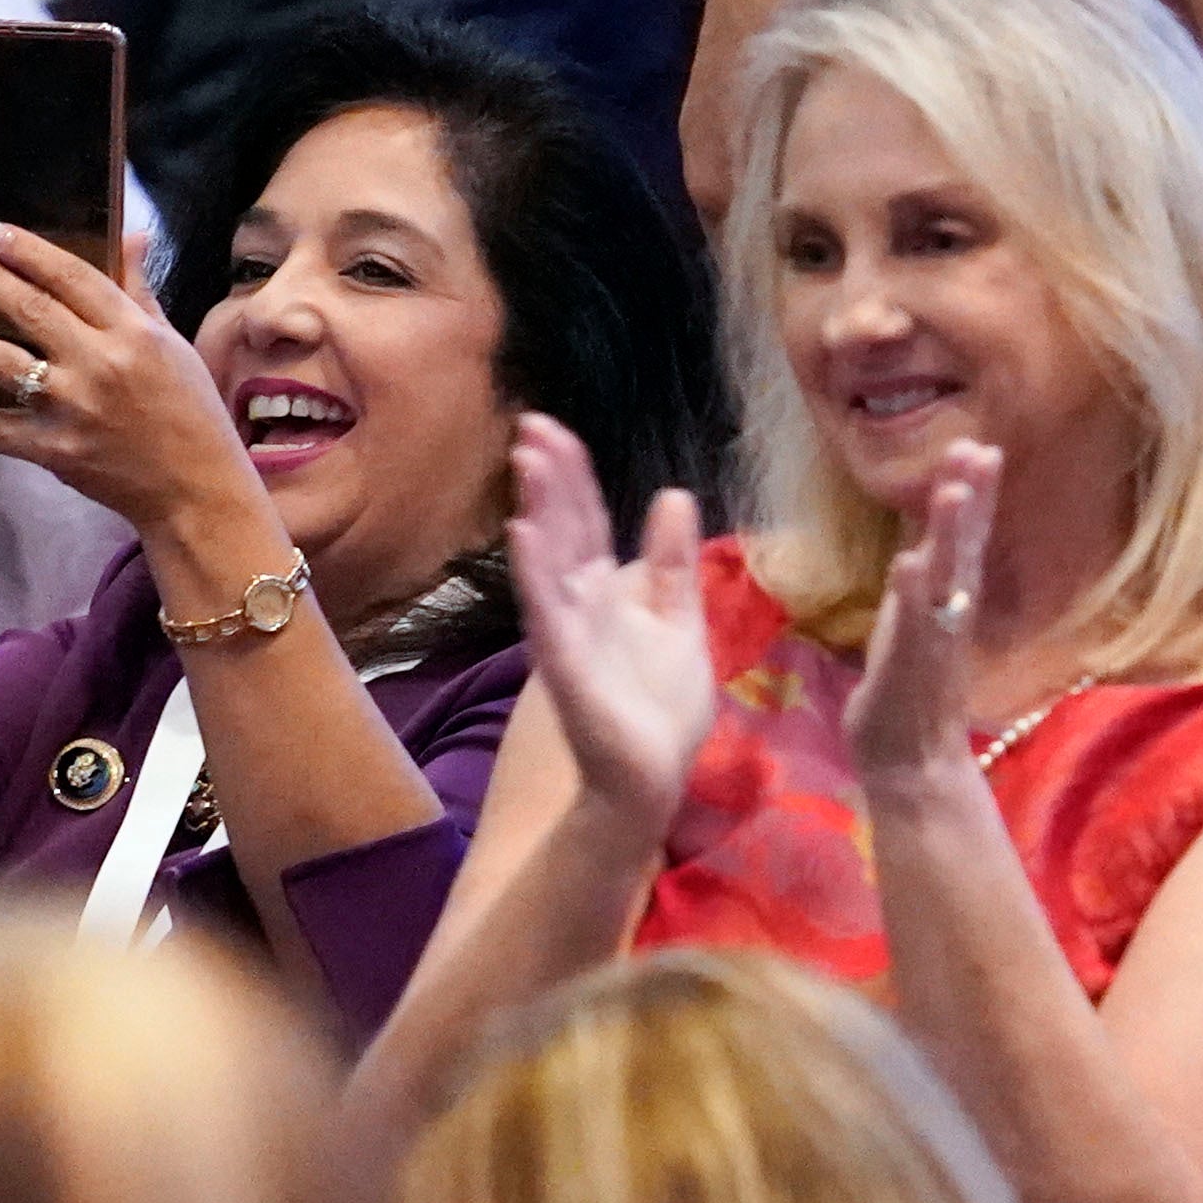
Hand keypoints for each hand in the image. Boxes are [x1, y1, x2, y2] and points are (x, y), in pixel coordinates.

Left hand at [0, 218, 265, 545]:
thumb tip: (131, 234)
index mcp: (132, 332)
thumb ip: (139, 290)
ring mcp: (72, 408)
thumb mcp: (172, 343)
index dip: (27, 249)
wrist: (195, 491)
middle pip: (28, 308)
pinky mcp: (54, 451)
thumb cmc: (190, 412)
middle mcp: (99, 364)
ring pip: (1, 363)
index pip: (71, 275)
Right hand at [505, 413, 719, 833]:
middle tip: (530, 426)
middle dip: (549, 479)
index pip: (585, 521)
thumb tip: (672, 494)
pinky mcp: (566, 668)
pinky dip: (535, 574)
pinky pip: (548, 615)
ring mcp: (567, 635)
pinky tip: (523, 535)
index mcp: (603, 591)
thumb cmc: (659, 706)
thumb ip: (671, 562)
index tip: (553, 428)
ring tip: (527, 462)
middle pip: (562, 531)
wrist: (652, 777)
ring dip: (537, 510)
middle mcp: (576, 605)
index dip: (572, 475)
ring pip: (549, 562)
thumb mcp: (678, 617)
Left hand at [841, 442, 997, 784]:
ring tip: (953, 493)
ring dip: (950, 537)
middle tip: (981, 450)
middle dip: (972, 499)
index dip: (974, 495)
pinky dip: (910, 595)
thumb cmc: (907, 691)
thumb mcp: (912, 622)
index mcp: (948, 601)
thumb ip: (921, 583)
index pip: (965, 540)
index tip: (980, 447)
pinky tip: (908, 562)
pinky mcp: (910, 668)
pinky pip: (912, 626)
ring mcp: (932, 640)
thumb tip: (922, 540)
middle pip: (966, 548)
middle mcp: (948, 615)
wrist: (909, 762)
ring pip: (945, 580)